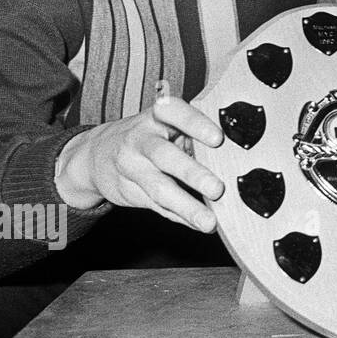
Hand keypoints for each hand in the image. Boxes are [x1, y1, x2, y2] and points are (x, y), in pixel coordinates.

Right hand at [55, 96, 225, 230]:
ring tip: (209, 221)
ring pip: (159, 188)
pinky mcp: (130, 192)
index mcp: (157, 117)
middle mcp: (141, 139)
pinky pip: (157, 207)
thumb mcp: (168, 124)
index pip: (175, 113)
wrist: (99, 154)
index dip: (196, 124)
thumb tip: (237, 149)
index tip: (218, 138)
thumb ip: (194, 133)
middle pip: (164, 156)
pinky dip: (180, 217)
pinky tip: (198, 224)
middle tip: (218, 188)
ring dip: (187, 206)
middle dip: (192, 173)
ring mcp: (132, 167)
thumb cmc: (151, 135)